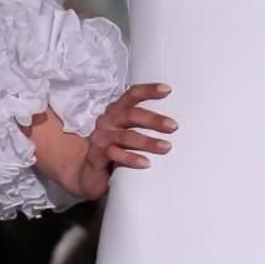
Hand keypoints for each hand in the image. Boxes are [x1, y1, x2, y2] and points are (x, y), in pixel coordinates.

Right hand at [72, 83, 177, 200]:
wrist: (89, 173)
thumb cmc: (116, 150)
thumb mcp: (130, 135)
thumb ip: (145, 127)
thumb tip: (176, 127)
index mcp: (117, 112)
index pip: (132, 95)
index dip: (148, 90)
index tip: (167, 89)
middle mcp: (107, 121)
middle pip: (131, 115)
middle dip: (154, 120)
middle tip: (173, 126)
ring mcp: (101, 138)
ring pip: (125, 136)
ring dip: (147, 141)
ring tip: (166, 147)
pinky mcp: (97, 155)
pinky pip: (115, 154)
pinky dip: (131, 158)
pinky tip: (145, 163)